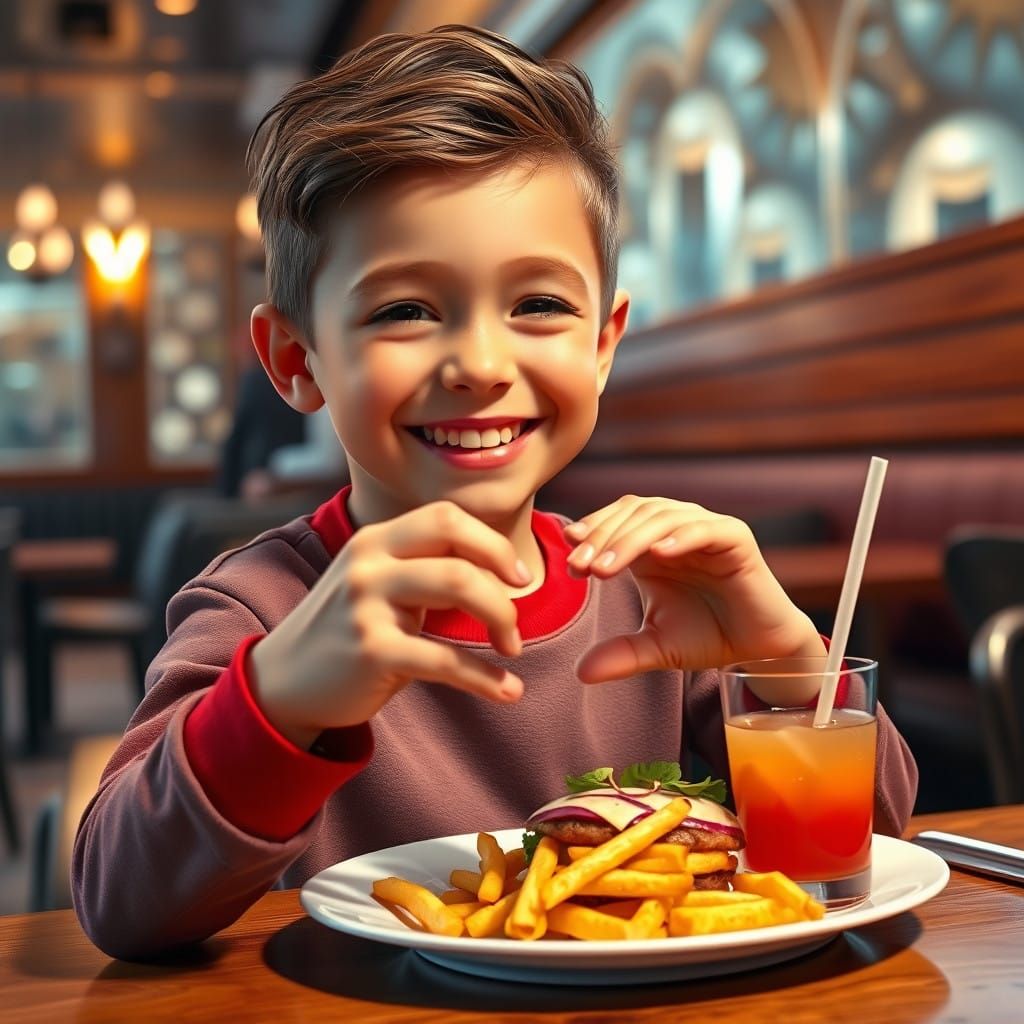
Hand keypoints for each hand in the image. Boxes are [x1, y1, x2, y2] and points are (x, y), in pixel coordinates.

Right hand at [249, 501, 530, 748]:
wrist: (283, 681)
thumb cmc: (347, 631)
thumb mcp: (376, 582)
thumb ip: (422, 565)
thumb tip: (497, 563)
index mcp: (375, 539)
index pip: (447, 517)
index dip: (491, 544)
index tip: (517, 576)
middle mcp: (369, 561)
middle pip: (460, 553)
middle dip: (503, 590)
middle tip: (515, 623)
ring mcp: (366, 603)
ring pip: (460, 586)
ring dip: (502, 620)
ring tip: (511, 649)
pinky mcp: (372, 650)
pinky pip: (446, 659)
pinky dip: (486, 678)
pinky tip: (508, 691)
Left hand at [563, 496, 825, 682]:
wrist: (759, 649)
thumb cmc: (708, 637)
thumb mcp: (657, 646)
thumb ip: (622, 654)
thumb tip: (580, 673)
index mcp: (652, 544)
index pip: (616, 520)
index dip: (592, 534)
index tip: (570, 563)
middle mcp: (676, 529)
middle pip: (633, 513)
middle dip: (603, 538)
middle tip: (581, 566)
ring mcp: (706, 528)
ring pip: (662, 517)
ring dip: (630, 539)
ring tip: (606, 568)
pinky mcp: (735, 538)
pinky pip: (705, 530)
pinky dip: (680, 538)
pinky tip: (658, 554)